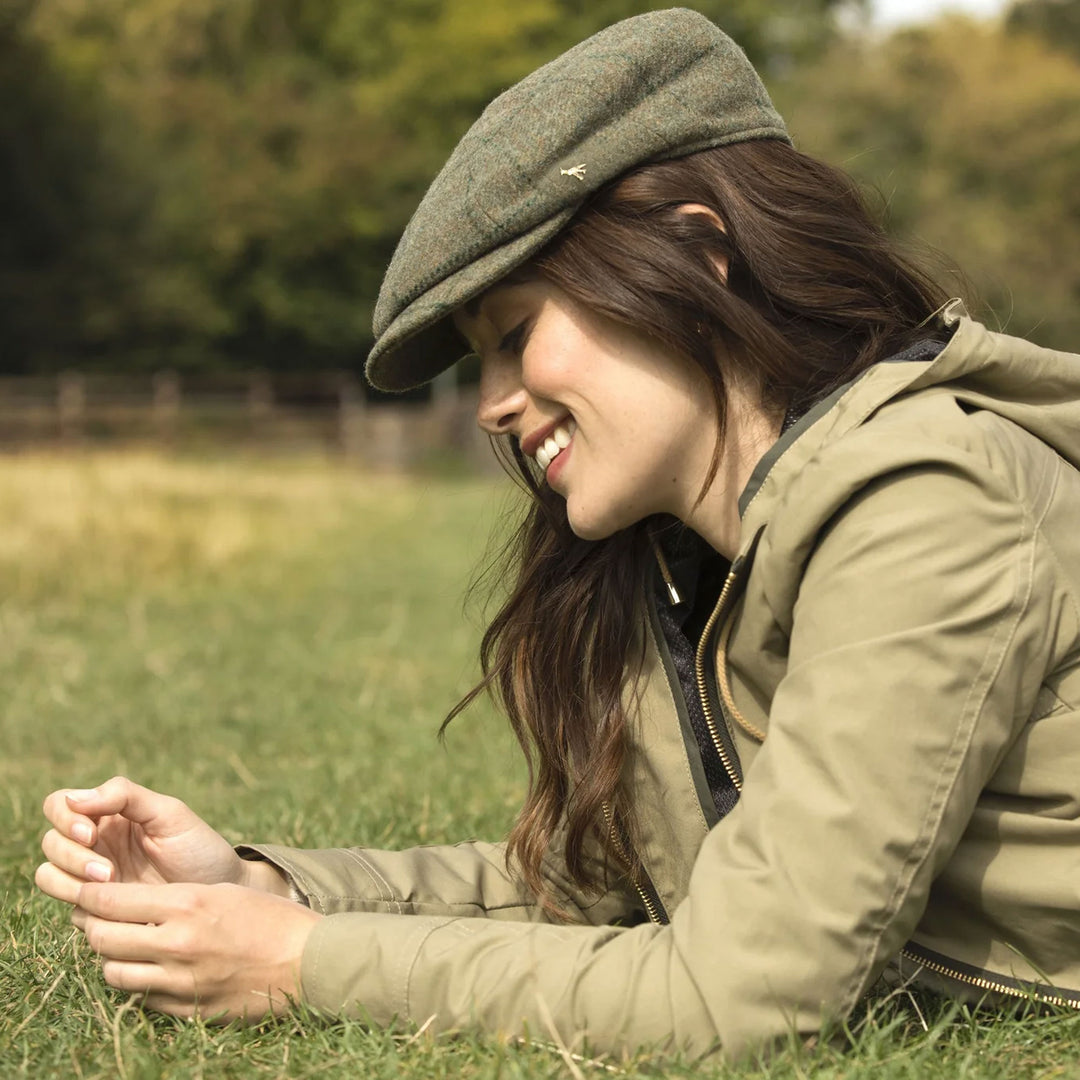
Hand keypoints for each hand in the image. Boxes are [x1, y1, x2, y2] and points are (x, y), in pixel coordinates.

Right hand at [36, 776, 276, 903]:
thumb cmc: (198, 847)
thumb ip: (125, 796)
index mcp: (108, 814)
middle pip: (51, 842)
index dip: (64, 818)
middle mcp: (94, 844)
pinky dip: (81, 906)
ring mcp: (93, 878)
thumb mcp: (169, 814)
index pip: (60, 805)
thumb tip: (74, 797)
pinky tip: (114, 907)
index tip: (89, 832)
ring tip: (110, 884)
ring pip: (48, 875)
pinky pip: (70, 909)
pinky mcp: (98, 910)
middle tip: (108, 870)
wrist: (219, 891)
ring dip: (68, 880)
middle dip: (72, 856)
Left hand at [73, 881, 321, 1020]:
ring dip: (111, 957)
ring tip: (124, 945)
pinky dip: (137, 982)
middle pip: (103, 937)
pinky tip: (150, 969)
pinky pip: (140, 997)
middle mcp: (177, 943)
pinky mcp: (185, 1010)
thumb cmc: (269, 917)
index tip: (84, 890)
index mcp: (187, 904)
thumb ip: (174, 898)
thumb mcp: (222, 892)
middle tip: (95, 918)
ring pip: (112, 972)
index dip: (89, 895)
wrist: (306, 961)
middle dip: (91, 926)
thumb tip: (127, 903)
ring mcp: (179, 981)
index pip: (111, 900)